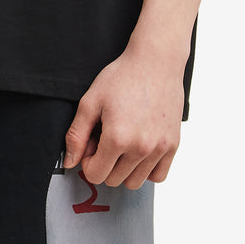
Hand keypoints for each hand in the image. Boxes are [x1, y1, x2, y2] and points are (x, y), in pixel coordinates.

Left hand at [63, 38, 184, 188]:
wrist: (155, 62)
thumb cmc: (121, 77)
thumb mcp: (90, 101)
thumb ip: (76, 135)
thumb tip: (71, 163)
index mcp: (117, 138)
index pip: (95, 175)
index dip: (88, 161)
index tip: (92, 143)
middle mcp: (140, 148)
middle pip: (113, 180)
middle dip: (104, 163)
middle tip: (106, 138)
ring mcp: (159, 148)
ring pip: (135, 182)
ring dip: (124, 169)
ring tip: (123, 143)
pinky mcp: (173, 145)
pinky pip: (158, 177)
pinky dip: (146, 169)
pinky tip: (140, 149)